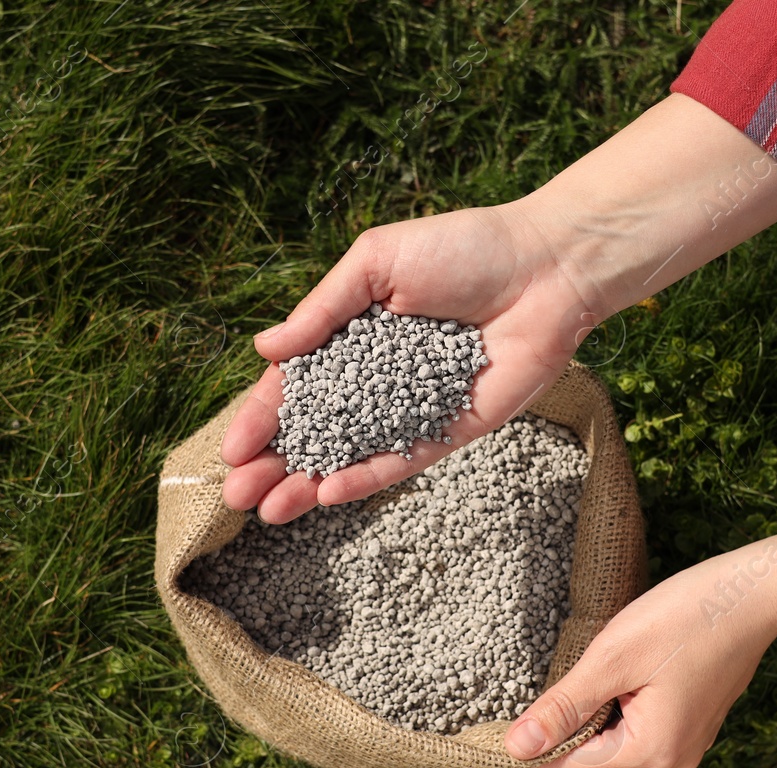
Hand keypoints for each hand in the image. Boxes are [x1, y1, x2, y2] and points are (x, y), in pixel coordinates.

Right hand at [220, 203, 600, 522]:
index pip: (297, 386)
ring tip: (268, 510)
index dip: (262, 418)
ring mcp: (412, 408)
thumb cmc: (462, 248)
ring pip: (351, 453)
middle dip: (274, 463)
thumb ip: (322, 310)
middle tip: (235, 496)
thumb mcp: (377, 263)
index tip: (232, 450)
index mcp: (353, 336)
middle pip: (316, 430)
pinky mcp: (451, 428)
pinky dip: (365, 476)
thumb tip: (264, 351)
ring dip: (308, 482)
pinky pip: (402, 459)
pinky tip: (327, 492)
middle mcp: (378, 378)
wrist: (544, 267)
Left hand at [494, 476, 776, 767]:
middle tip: (504, 710)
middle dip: (556, 730)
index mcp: (651, 750)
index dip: (524, 756)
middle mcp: (672, 757)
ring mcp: (687, 740)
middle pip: (593, 752)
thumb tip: (517, 749)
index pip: (568, 765)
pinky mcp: (694, 718)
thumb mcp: (612, 659)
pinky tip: (600, 677)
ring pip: (615, 735)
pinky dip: (613, 703)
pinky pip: (638, 721)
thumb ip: (563, 707)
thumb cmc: (685, 618)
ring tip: (548, 690)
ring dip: (586, 713)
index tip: (481, 752)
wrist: (756, 591)